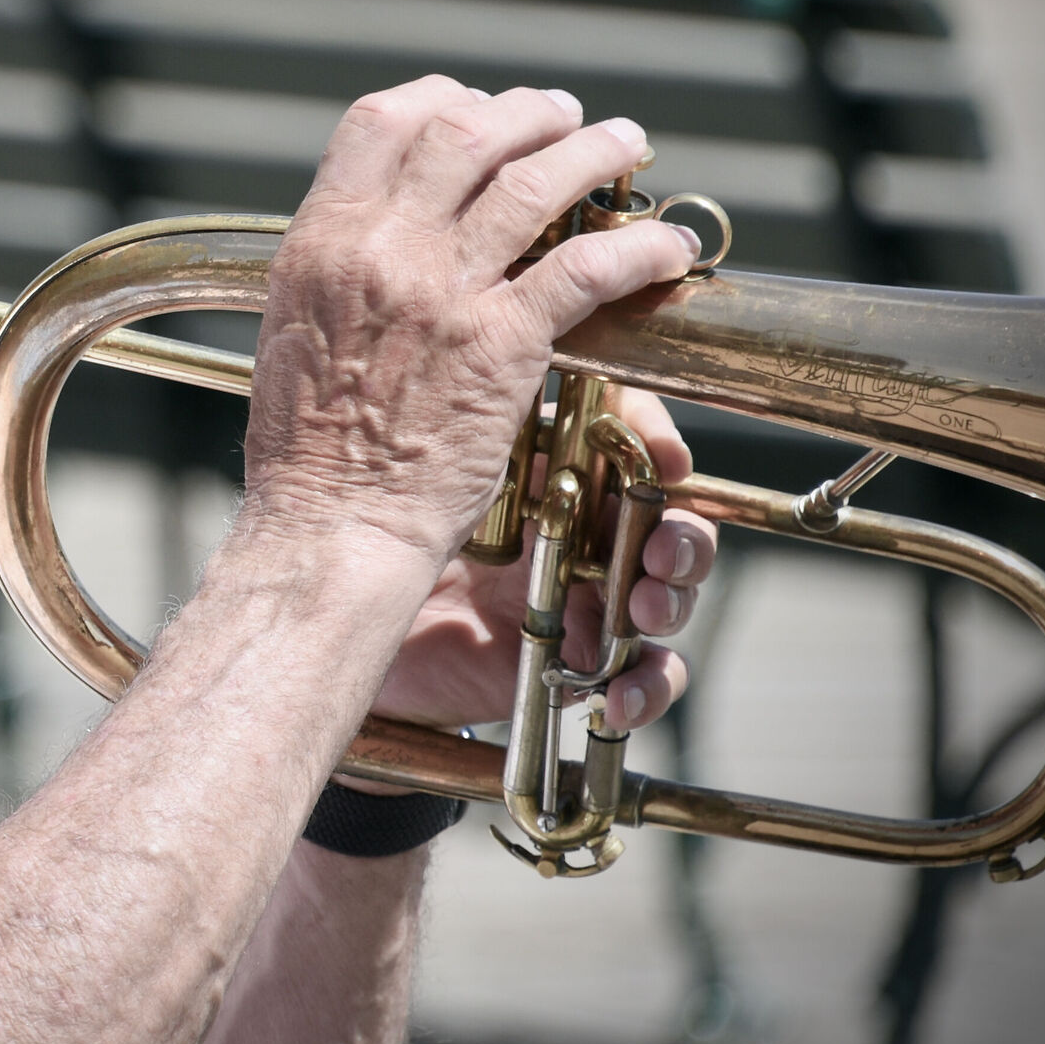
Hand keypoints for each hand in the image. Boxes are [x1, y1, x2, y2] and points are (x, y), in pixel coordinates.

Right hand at [241, 77, 700, 566]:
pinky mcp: (503, 344)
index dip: (443, 98)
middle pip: (468, 131)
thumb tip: (379, 231)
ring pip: (536, 181)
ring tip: (626, 145)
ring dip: (594, 153)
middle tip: (567, 117)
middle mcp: (380, 249)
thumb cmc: (309, 450)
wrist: (331, 525)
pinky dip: (638, 248)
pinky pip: (587, 268)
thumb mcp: (295, 327)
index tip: (479, 109)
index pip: (382, 120)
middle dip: (530, 113)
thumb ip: (340, 266)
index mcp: (320, 238)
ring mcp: (443, 292)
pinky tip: (667, 248)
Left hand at [369, 388, 719, 733]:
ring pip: (669, 596)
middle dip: (683, 539)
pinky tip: (622, 695)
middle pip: (672, 526)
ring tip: (645, 609)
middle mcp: (586, 533)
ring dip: (674, 602)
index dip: (663, 449)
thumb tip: (539, 348)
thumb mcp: (451, 465)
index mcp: (564, 473)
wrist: (361, 618)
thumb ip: (498, 419)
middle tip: (662, 553)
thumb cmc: (398, 524)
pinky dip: (648, 687)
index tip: (670, 460)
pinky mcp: (577, 664)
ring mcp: (586, 601)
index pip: (637, 447)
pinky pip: (640, 676)